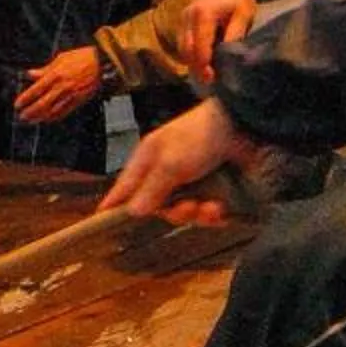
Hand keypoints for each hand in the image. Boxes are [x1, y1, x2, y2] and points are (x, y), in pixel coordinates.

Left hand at [14, 42, 105, 124]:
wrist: (102, 63)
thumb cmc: (82, 57)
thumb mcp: (60, 58)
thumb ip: (44, 69)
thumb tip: (29, 74)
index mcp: (55, 75)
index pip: (36, 90)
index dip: (25, 99)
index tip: (17, 105)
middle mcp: (61, 87)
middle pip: (42, 103)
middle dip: (30, 112)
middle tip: (21, 117)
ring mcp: (70, 95)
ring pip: (52, 111)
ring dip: (39, 117)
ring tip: (31, 121)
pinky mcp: (79, 101)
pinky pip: (64, 112)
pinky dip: (54, 118)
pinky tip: (47, 120)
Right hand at [102, 98, 255, 221]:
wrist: (245, 128)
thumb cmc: (201, 136)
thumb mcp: (171, 162)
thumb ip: (152, 189)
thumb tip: (132, 211)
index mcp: (150, 158)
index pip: (126, 185)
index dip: (115, 201)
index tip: (100, 218)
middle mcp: (168, 171)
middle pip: (159, 206)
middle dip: (174, 211)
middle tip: (188, 207)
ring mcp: (192, 181)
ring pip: (184, 211)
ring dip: (197, 213)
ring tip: (211, 206)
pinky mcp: (214, 190)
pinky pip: (206, 213)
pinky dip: (213, 214)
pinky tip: (220, 208)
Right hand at [180, 0, 259, 84]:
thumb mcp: (243, 15)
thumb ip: (235, 34)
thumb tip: (229, 57)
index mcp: (204, 14)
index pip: (200, 45)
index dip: (204, 64)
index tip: (212, 78)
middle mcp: (189, 16)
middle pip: (186, 48)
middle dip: (196, 67)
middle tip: (209, 81)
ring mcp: (184, 17)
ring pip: (182, 46)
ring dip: (192, 62)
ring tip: (206, 74)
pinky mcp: (183, 20)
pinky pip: (183, 41)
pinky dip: (190, 53)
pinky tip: (202, 61)